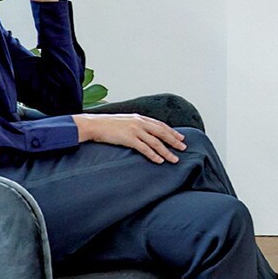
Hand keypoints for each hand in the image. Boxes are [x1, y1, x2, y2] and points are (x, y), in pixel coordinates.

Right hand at [72, 113, 187, 163]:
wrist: (94, 125)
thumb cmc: (107, 125)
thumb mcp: (124, 121)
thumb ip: (135, 125)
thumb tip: (144, 133)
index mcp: (139, 118)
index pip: (160, 125)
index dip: (171, 132)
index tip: (180, 137)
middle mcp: (140, 122)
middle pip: (162, 132)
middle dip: (174, 141)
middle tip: (183, 148)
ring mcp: (135, 130)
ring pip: (156, 142)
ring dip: (167, 151)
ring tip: (174, 159)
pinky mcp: (129, 139)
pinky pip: (144, 148)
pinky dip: (153, 155)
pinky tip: (159, 161)